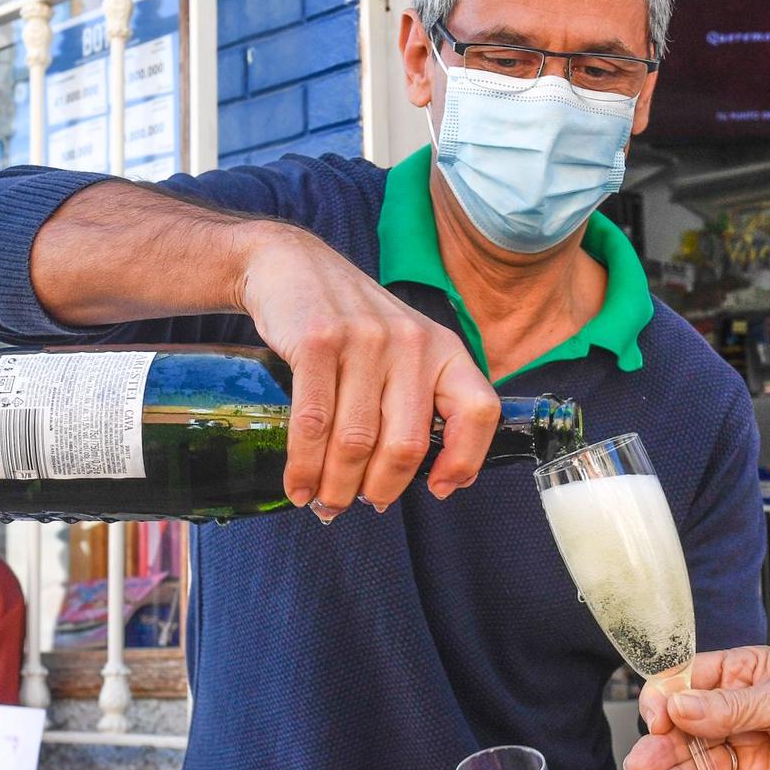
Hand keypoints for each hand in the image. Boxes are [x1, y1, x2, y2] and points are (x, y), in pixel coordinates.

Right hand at [237, 227, 498, 517]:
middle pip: (407, 444)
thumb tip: (428, 478)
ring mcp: (366, 341)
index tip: (439, 488)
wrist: (291, 265)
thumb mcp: (404, 346)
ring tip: (323, 502)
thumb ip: (419, 397)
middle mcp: (412, 343)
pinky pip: (314, 422)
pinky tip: (299, 485)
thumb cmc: (351, 322)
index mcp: (444, 349)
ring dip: (337, 485)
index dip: (465, 459)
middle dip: (379, 489)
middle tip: (356, 504)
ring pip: (357, 441)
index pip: (478, 411)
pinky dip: (304, 465)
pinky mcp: (318, 342)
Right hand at [624, 648, 769, 769]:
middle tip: (644, 765)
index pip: (687, 684)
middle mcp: (739, 712)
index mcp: (744, 674)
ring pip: (700, 768)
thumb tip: (679, 705)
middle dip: (663, 749)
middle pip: (686, 730)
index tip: (659, 719)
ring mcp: (748, 751)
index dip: (667, 702)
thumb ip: (730, 708)